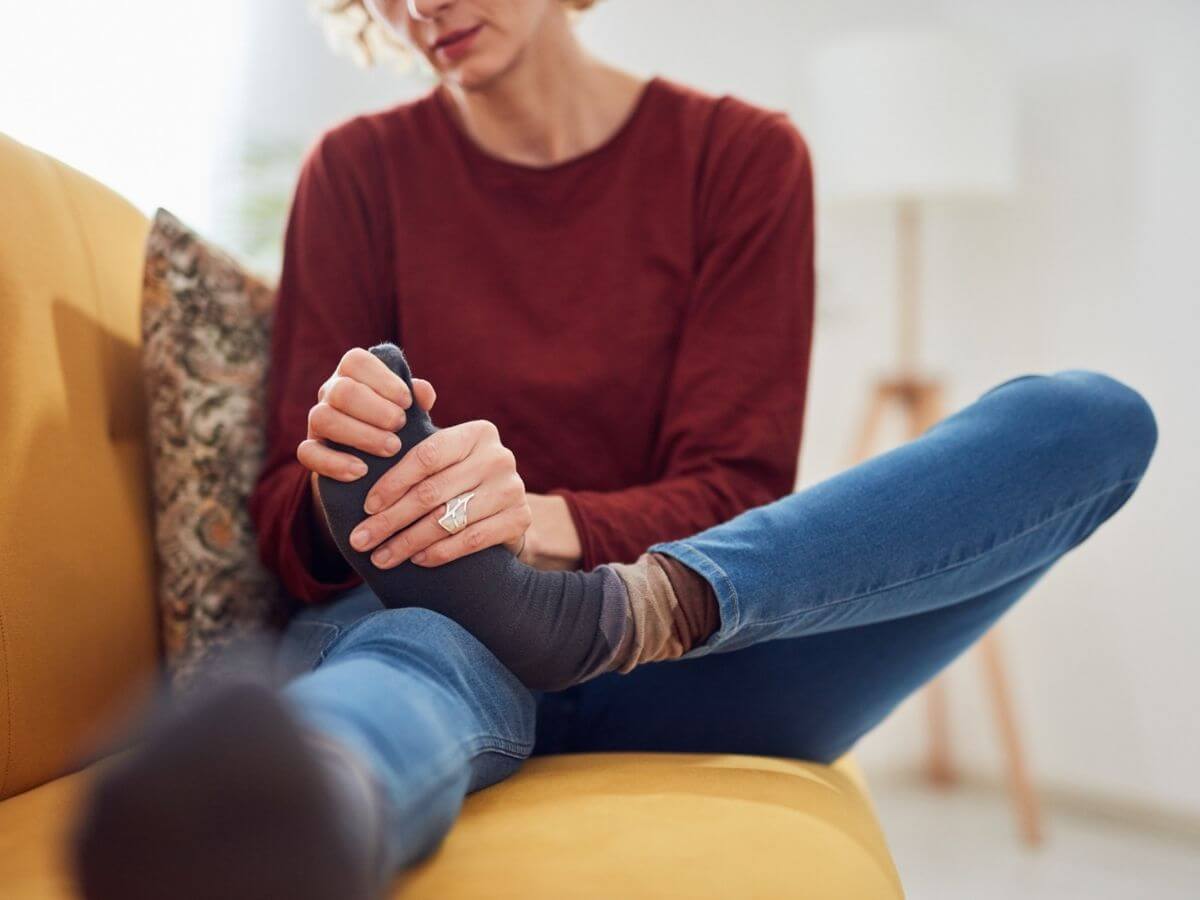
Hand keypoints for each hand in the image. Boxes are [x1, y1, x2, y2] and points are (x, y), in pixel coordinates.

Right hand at [296, 347, 436, 480]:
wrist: (377, 464)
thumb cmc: (396, 426)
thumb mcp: (410, 410)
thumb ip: (418, 397)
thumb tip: (423, 391)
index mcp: (353, 374)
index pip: (356, 361)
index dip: (383, 379)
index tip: (407, 402)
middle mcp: (330, 392)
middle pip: (341, 390)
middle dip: (375, 409)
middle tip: (400, 425)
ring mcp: (316, 421)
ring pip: (323, 418)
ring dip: (361, 435)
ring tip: (391, 449)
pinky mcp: (310, 450)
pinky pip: (308, 452)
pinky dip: (335, 463)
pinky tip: (361, 471)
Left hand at [347, 419, 532, 568]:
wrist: (504, 509)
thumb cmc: (460, 477)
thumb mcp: (445, 452)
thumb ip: (422, 427)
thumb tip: (416, 388)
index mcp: (478, 433)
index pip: (426, 457)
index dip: (392, 483)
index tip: (366, 508)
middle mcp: (499, 457)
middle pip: (432, 492)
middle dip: (391, 520)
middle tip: (361, 540)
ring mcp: (512, 488)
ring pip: (447, 520)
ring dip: (408, 542)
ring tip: (381, 557)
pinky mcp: (520, 518)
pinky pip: (472, 539)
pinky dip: (440, 552)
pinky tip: (417, 560)